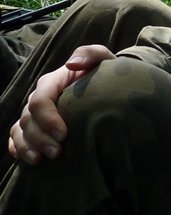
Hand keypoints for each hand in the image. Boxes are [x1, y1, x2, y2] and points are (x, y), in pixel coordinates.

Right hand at [9, 45, 114, 163]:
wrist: (108, 87)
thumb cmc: (106, 73)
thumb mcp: (103, 59)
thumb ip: (91, 54)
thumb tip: (72, 63)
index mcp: (52, 82)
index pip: (40, 101)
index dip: (48, 119)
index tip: (64, 134)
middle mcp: (40, 97)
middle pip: (28, 120)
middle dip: (40, 138)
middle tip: (58, 153)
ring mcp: (35, 113)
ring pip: (20, 130)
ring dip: (28, 147)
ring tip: (41, 160)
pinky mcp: (35, 126)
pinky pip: (17, 137)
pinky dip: (18, 148)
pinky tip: (30, 159)